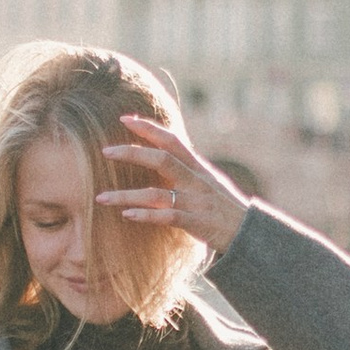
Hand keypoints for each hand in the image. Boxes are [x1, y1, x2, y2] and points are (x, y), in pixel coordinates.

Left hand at [95, 112, 249, 258]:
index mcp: (198, 166)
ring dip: (126, 195)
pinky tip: (126, 215)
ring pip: (156, 193)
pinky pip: (166, 217)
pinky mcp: (196, 223)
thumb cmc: (224, 206)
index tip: (125, 118)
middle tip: (105, 151)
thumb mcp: (208, 180)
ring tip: (101, 197)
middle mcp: (196, 180)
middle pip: (162, 159)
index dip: (149, 127)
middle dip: (132, 153)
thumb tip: (165, 153)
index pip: (172, 139)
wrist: (248, 232)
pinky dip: (145, 215)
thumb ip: (187, 168)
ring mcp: (195, 201)